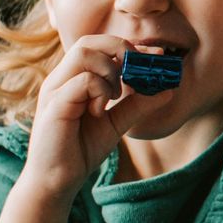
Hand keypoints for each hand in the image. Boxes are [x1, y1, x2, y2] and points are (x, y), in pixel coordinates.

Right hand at [22, 34, 164, 194]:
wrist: (56, 181)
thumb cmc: (80, 150)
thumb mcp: (116, 123)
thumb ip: (138, 105)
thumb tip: (168, 90)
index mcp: (73, 78)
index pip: (99, 46)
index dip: (129, 45)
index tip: (157, 54)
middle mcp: (61, 78)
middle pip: (89, 41)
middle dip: (120, 48)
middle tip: (138, 69)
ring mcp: (55, 89)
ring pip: (84, 53)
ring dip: (110, 69)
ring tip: (114, 96)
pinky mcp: (54, 104)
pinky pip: (83, 80)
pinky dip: (100, 90)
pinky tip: (101, 110)